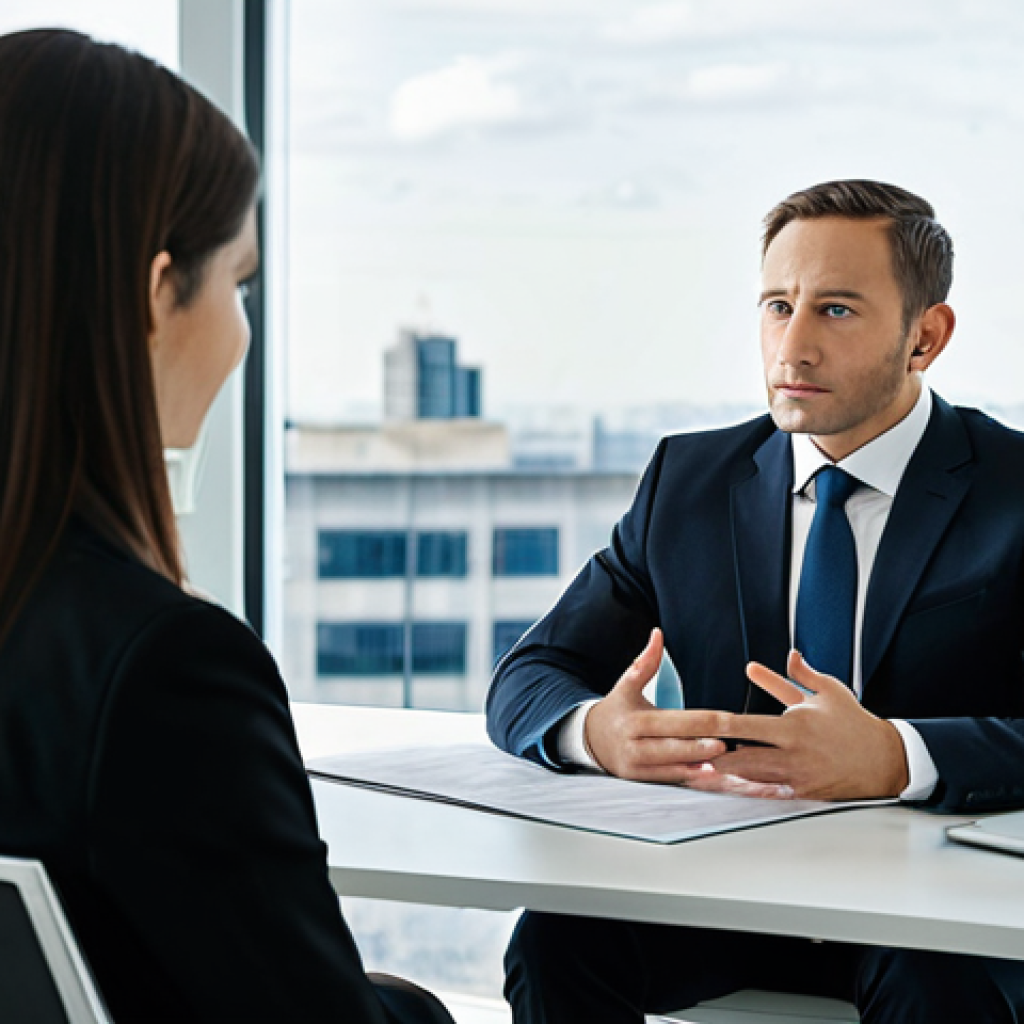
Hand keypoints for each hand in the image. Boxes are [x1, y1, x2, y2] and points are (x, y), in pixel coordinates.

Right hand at [583, 629, 790, 796]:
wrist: (589, 740)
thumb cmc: (617, 709)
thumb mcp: (626, 685)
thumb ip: (645, 662)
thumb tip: (657, 633)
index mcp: (635, 721)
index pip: (677, 721)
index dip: (704, 722)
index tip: (729, 721)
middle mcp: (635, 746)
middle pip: (678, 747)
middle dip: (707, 747)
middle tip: (733, 744)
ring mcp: (638, 768)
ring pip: (677, 769)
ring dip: (705, 768)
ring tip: (731, 765)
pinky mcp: (642, 782)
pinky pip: (673, 781)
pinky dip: (695, 779)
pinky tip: (717, 778)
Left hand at [705, 650, 909, 799]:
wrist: (886, 760)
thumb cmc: (854, 723)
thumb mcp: (828, 691)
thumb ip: (798, 675)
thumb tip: (781, 657)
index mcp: (794, 727)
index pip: (745, 726)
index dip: (716, 728)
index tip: (694, 726)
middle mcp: (792, 755)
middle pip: (740, 759)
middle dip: (714, 757)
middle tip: (690, 752)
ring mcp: (797, 778)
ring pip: (751, 778)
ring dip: (728, 772)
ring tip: (702, 766)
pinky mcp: (803, 794)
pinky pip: (768, 791)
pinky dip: (749, 786)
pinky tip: (730, 784)